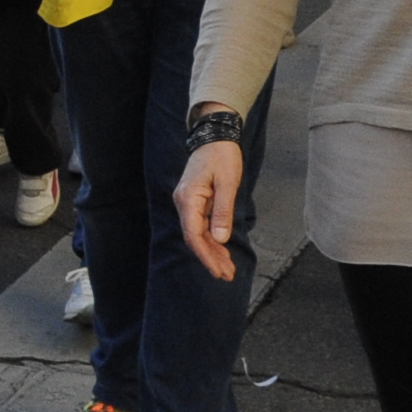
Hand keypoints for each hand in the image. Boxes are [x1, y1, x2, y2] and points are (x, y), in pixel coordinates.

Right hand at [175, 141, 245, 281]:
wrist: (215, 136)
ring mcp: (188, 203)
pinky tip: (222, 251)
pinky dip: (212, 240)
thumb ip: (223, 211)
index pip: (193, 235)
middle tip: (227, 275)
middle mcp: (184, 203)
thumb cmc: (222, 156)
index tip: (219, 271)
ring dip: (212, 252)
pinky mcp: (196, 202)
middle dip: (210, 258)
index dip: (206, 255)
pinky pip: (202, 226)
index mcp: (188, 199)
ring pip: (198, 234)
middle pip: (195, 238)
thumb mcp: (228, 182)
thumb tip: (220, 239)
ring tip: (228, 268)